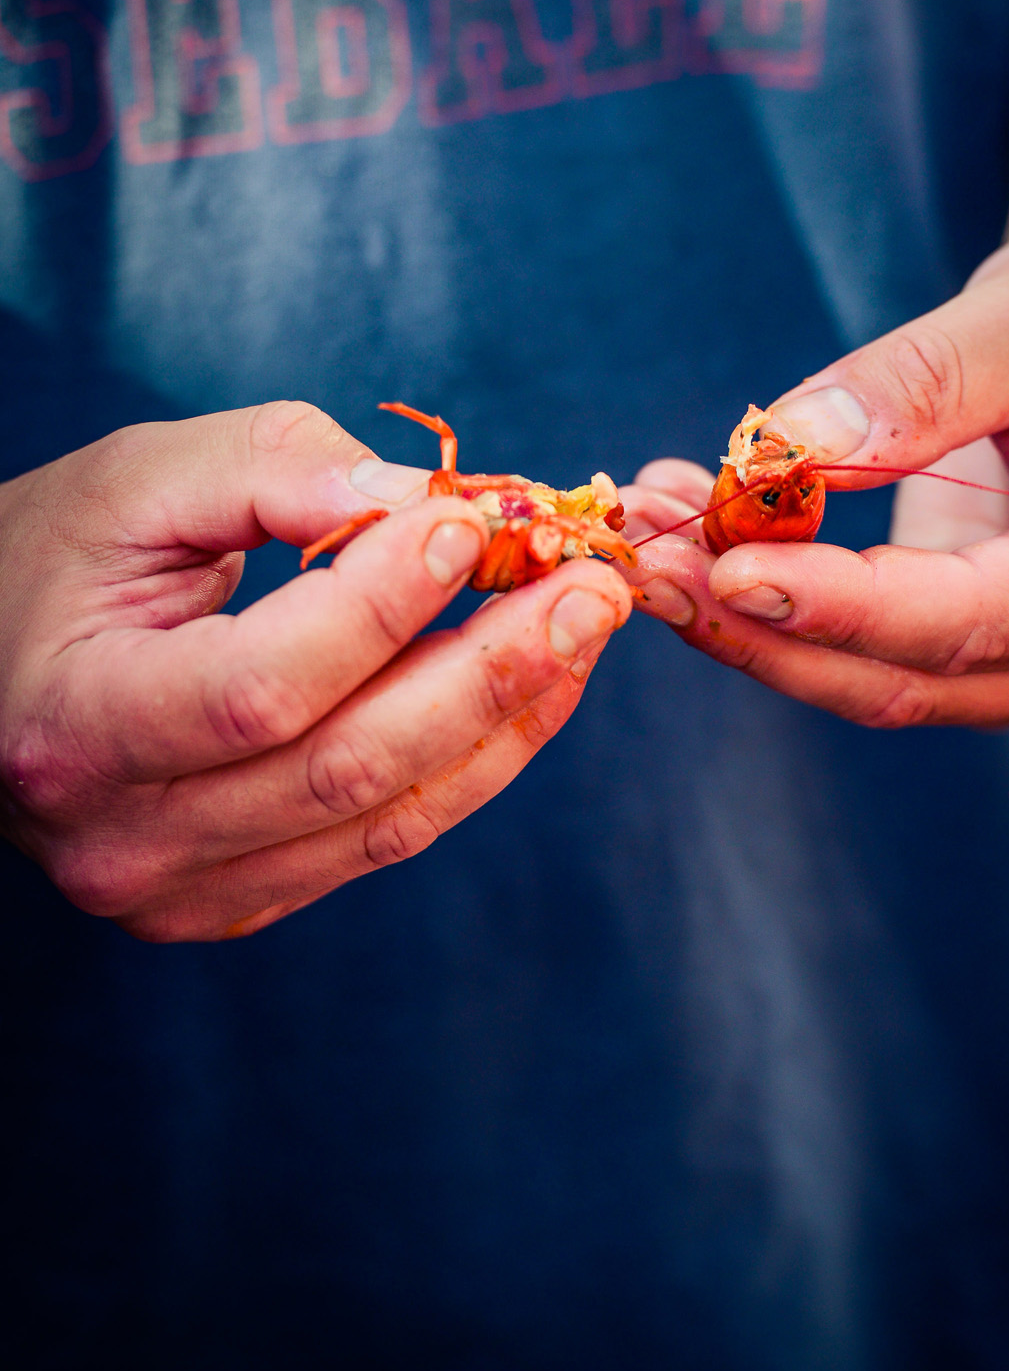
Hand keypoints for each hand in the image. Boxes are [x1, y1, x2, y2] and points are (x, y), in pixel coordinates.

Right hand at [0, 402, 628, 939]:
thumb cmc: (55, 560)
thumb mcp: (136, 481)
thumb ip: (270, 471)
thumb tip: (420, 497)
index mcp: (74, 725)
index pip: (260, 685)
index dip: (379, 606)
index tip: (468, 520)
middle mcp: (124, 839)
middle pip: (347, 768)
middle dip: (490, 668)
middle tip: (592, 584)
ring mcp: (183, 890)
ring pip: (388, 818)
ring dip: (507, 717)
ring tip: (584, 626)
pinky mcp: (239, 899)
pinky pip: (383, 839)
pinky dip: (472, 761)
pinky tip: (531, 685)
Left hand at [624, 213, 1008, 727]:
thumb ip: (925, 384)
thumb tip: (786, 451)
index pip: (958, 623)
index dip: (830, 604)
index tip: (718, 565)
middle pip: (894, 678)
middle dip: (752, 621)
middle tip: (637, 552)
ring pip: (866, 674)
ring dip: (745, 610)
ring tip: (647, 521)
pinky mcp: (983, 637)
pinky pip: (867, 639)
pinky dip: (776, 588)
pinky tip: (701, 518)